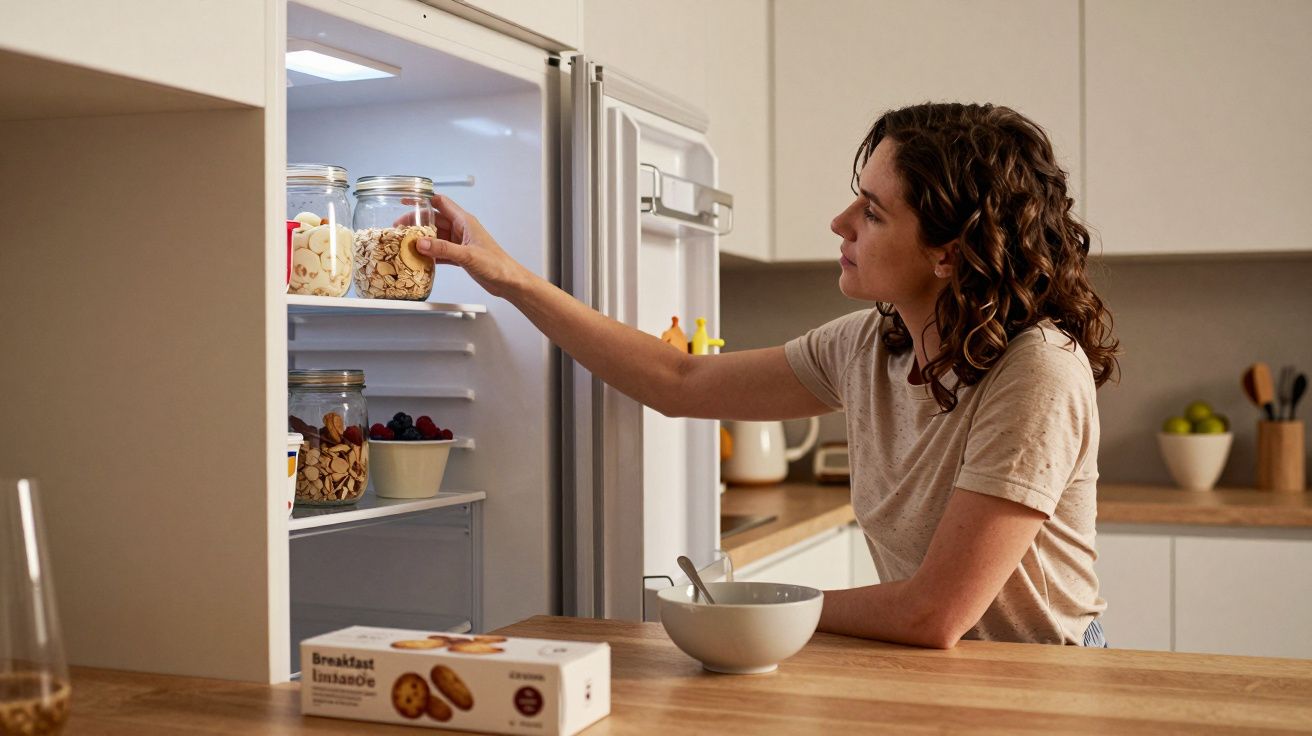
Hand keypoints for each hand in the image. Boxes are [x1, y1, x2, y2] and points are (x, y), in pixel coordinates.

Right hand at [414, 194, 532, 298]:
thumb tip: (421, 243)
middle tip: (401, 229)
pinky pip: (440, 250)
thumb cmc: (497, 264)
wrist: (507, 281)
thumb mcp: (467, 255)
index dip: (423, 200)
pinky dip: (430, 253)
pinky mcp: (460, 255)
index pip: (441, 203)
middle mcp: (461, 229)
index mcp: (465, 221)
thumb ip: (443, 248)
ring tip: (406, 243)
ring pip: (436, 236)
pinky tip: (420, 258)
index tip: (407, 201)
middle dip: (417, 223)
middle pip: (434, 220)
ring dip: (422, 239)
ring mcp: (460, 242)